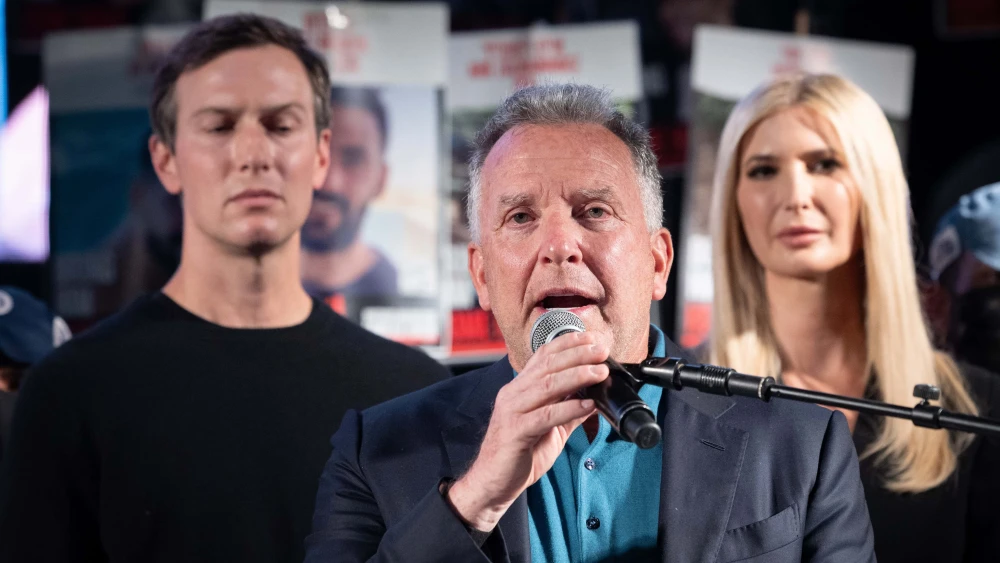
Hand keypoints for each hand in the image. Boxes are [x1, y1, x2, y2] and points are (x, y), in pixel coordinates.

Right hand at [446, 331, 607, 530]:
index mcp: (520, 388)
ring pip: (547, 385)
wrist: (492, 483)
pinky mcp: (515, 432)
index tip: (592, 338)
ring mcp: (512, 411)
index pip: (543, 355)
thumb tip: (595, 399)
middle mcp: (513, 394)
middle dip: (578, 354)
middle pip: (548, 365)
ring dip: (577, 376)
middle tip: (602, 351)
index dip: (568, 343)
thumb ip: (568, 411)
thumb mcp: (549, 428)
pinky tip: (587, 404)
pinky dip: (569, 408)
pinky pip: (546, 416)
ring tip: (600, 372)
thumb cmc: (519, 454)